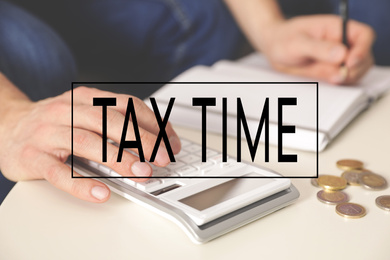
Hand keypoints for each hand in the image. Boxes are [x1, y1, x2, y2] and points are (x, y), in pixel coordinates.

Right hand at [0, 87, 180, 202]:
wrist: (8, 125)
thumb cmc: (56, 123)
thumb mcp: (86, 113)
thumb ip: (116, 123)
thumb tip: (155, 141)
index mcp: (86, 98)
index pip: (127, 105)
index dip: (153, 124)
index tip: (170, 143)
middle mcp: (68, 110)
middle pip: (111, 122)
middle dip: (142, 141)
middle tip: (162, 160)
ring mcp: (49, 133)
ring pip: (88, 144)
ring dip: (119, 160)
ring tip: (141, 174)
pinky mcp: (33, 156)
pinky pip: (59, 172)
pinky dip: (81, 184)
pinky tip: (101, 193)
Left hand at [256, 15, 374, 84]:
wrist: (272, 47)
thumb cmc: (283, 39)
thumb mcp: (297, 43)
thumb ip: (319, 49)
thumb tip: (342, 55)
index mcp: (337, 28)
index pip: (364, 36)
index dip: (362, 50)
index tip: (350, 63)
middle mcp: (341, 43)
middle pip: (364, 57)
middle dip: (355, 69)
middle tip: (338, 77)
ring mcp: (338, 58)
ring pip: (356, 70)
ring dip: (348, 78)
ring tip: (329, 78)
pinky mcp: (331, 70)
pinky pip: (343, 79)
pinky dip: (339, 84)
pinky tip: (327, 81)